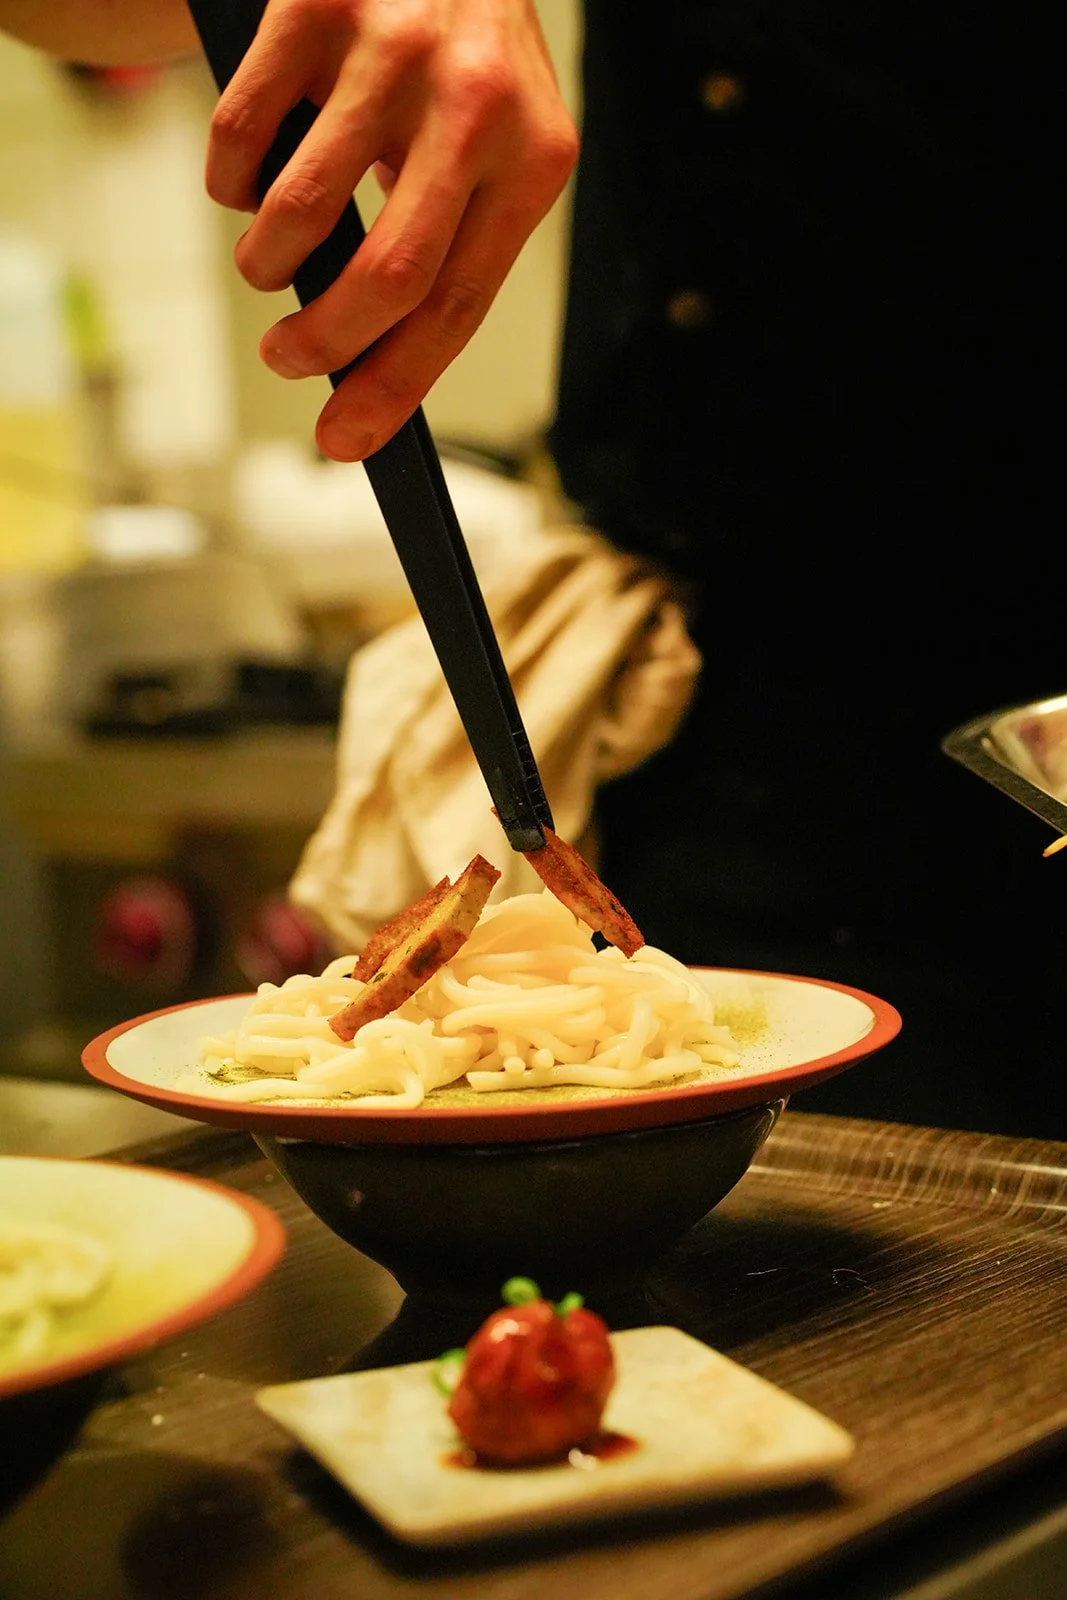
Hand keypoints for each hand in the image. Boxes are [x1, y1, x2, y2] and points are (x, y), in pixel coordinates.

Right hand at [204, 0, 577, 461]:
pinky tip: (247, 180)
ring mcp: (394, 47)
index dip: (396, 385)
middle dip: (322, 343)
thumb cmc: (462, 64)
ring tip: (270, 259)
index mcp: (534, 158)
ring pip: (300, 210)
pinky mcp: (314, 2)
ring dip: (266, 263)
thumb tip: (372, 369)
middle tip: (287, 357)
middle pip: (387, 276)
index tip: (344, 440)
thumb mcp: (493, 151)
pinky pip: (242, 135)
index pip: (459, 303)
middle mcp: (474, 101)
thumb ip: (449, 243)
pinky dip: (230, 182)